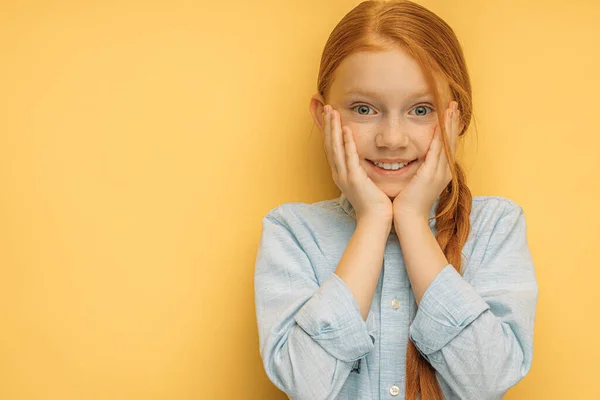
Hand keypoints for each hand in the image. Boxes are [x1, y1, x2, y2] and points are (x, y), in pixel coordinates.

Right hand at [323, 105, 392, 225]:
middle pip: (329, 144)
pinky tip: (346, 130)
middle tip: (327, 107)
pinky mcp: (355, 179)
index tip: (330, 115)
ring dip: (334, 129)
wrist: (376, 220)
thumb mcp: (365, 182)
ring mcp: (345, 176)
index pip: (332, 147)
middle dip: (328, 125)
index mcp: (341, 173)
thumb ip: (362, 169)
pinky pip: (349, 158)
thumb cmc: (374, 203)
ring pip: (335, 148)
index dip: (329, 130)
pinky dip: (347, 143)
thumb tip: (364, 159)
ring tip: (333, 113)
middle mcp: (339, 173)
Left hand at [392, 101, 459, 220]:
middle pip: (451, 141)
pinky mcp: (430, 175)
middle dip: (453, 122)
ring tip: (451, 108)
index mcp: (440, 173)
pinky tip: (440, 124)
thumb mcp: (415, 183)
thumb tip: (414, 162)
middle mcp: (444, 171)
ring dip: (449, 124)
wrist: (408, 219)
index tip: (450, 114)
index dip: (449, 130)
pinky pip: (437, 151)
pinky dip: (440, 137)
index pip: (447, 146)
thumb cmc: (407, 203)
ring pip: (447, 143)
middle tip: (454, 104)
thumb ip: (418, 171)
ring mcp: (439, 173)